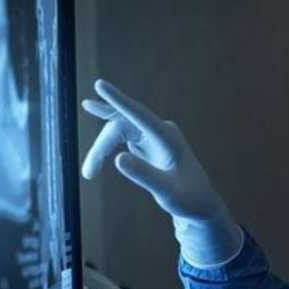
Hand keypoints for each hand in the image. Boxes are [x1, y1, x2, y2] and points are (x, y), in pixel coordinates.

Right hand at [81, 79, 242, 266]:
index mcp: (168, 138)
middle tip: (88, 173)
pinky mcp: (147, 142)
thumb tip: (118, 159)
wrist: (200, 204)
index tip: (99, 84)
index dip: (118, 100)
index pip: (139, 114)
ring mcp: (153, 134)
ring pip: (118, 131)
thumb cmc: (189, 199)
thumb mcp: (167, 193)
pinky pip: (121, 136)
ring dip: (101, 149)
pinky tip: (93, 129)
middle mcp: (161, 131)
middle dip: (101, 147)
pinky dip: (106, 146)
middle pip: (121, 126)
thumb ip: (145, 175)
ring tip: (89, 173)